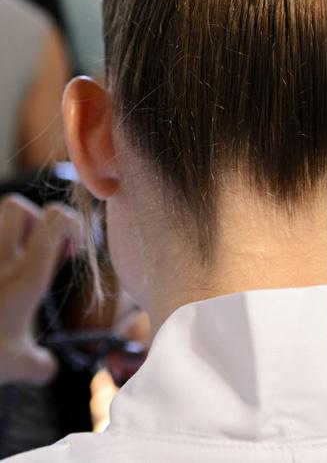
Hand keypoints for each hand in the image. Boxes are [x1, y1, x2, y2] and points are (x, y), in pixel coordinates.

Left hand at [0, 194, 81, 385]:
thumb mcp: (16, 366)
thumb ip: (39, 364)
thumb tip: (48, 367)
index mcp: (26, 276)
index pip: (56, 220)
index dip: (70, 224)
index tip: (70, 249)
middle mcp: (0, 260)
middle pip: (17, 206)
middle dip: (31, 220)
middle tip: (33, 250)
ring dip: (4, 233)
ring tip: (8, 262)